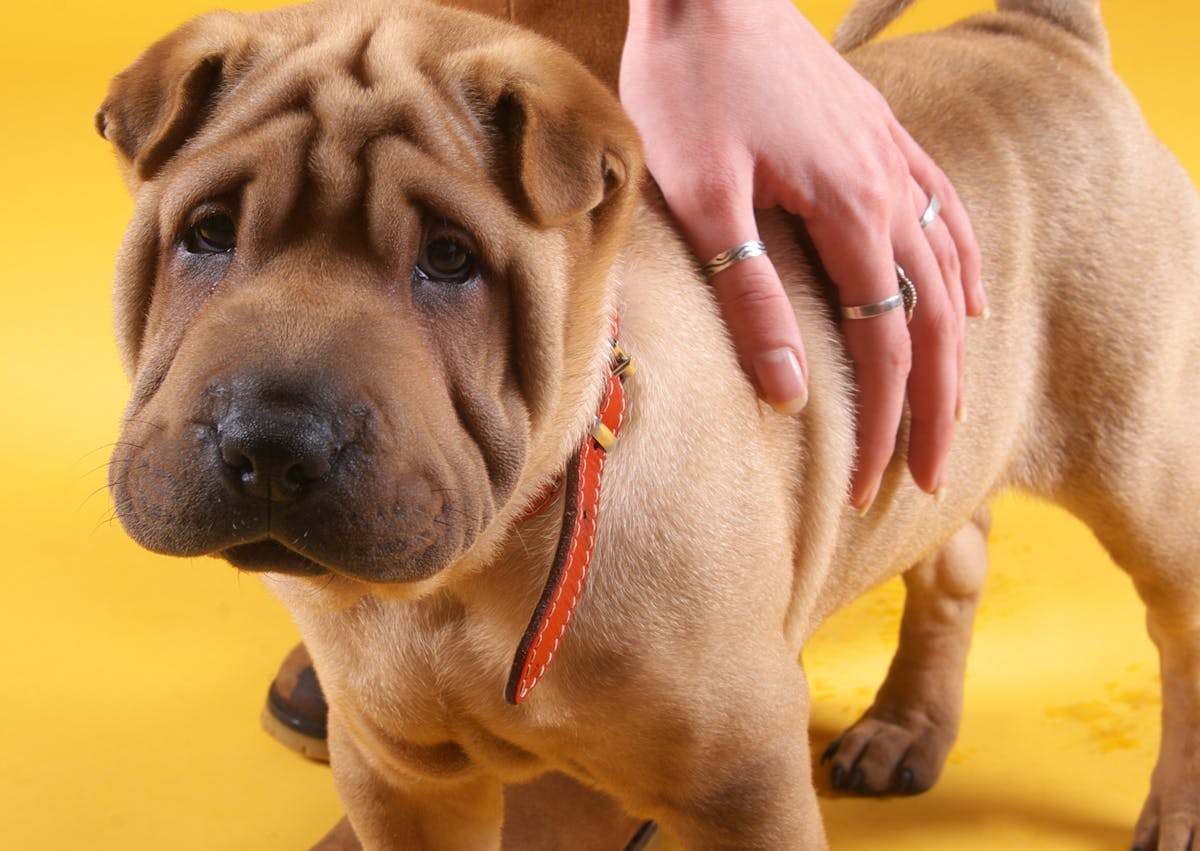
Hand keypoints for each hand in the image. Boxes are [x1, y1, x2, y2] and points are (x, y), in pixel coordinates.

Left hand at [620, 0, 983, 509]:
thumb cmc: (689, 89)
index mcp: (849, 213)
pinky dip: (964, 265)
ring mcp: (893, 159)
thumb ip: (750, 294)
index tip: (864, 485)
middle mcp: (889, 191)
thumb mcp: (704, 200)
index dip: (882, 422)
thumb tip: (789, 391)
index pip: (883, 345)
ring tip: (955, 409)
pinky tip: (969, 298)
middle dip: (937, 408)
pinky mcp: (881, 136)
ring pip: (949, 273)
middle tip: (935, 477)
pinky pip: (945, 212)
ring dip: (956, 349)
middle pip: (935, 322)